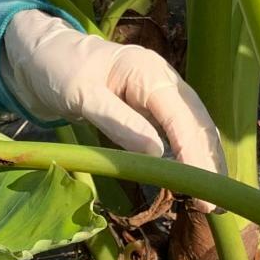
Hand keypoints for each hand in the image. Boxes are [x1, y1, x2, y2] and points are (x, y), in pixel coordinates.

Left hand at [0, 10, 225, 180]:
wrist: (47, 56)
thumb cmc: (61, 70)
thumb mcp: (82, 95)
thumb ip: (118, 121)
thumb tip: (156, 152)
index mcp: (148, 71)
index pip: (182, 117)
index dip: (195, 153)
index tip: (202, 188)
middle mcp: (164, 79)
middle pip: (199, 123)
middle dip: (209, 162)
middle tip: (212, 204)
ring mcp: (163, 93)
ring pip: (196, 128)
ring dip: (206, 161)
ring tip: (212, 200)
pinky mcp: (156, 108)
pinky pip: (181, 132)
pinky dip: (191, 155)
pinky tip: (196, 180)